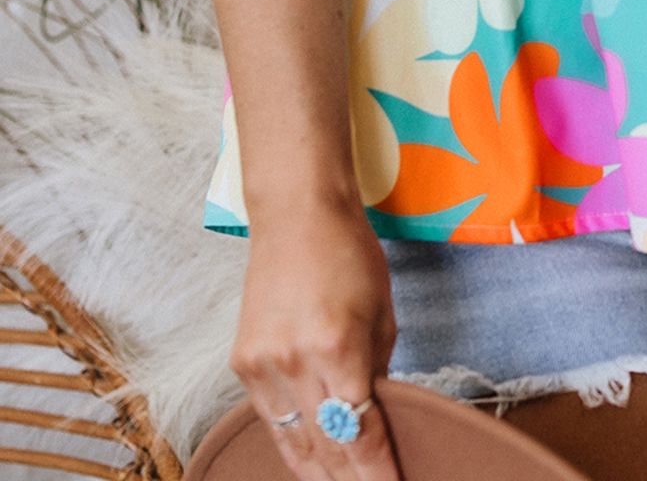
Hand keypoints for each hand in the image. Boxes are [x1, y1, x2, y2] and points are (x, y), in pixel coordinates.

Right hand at [230, 197, 400, 480]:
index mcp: (337, 348)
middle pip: (325, 447)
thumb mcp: (382, 312)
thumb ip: (378, 371)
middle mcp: (294, 363)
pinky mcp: (242, 362)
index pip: (359, 433)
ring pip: (292, 442)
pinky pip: (269, 418)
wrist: (297, 215)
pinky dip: (291, 442)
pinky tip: (310, 460)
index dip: (377, 471)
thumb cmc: (349, 254)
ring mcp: (262, 365)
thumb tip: (377, 418)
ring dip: (318, 473)